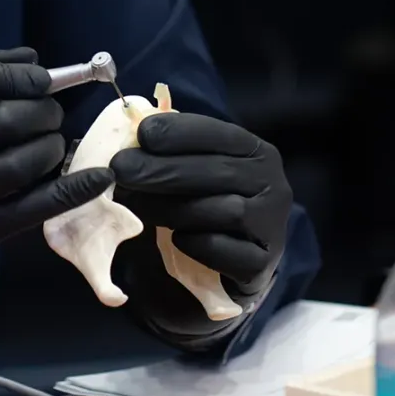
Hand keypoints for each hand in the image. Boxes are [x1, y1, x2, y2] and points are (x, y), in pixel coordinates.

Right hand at [0, 48, 114, 324]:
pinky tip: (97, 176)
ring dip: (51, 147)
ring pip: (26, 160)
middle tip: (48, 117)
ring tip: (49, 145)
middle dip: (42, 113)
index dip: (14, 73)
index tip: (37, 79)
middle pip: (8, 118)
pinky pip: (35, 207)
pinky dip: (73, 188)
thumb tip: (32, 62)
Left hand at [110, 112, 291, 302]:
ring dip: (172, 207)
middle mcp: (273, 185)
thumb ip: (176, 153)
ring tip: (135, 204)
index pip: (220, 134)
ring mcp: (271, 225)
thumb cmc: (210, 204)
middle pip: (216, 172)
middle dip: (162, 169)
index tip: (142, 134)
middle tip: (121, 170)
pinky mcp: (261, 264)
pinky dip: (196, 243)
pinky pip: (224, 249)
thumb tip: (131, 138)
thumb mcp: (198, 171)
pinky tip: (176, 238)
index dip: (179, 132)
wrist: (235, 263)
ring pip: (223, 210)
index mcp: (257, 153)